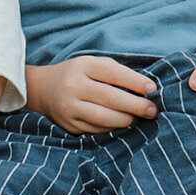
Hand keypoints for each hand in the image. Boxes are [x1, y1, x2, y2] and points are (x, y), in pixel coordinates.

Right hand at [32, 55, 159, 133]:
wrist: (43, 90)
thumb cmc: (77, 75)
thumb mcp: (92, 65)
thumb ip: (117, 73)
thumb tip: (147, 90)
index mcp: (83, 66)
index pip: (113, 73)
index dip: (135, 82)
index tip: (152, 89)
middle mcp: (73, 87)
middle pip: (110, 98)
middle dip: (136, 105)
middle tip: (152, 110)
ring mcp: (69, 108)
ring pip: (104, 118)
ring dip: (126, 119)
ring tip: (137, 118)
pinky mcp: (70, 125)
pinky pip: (97, 130)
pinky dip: (112, 128)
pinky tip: (120, 123)